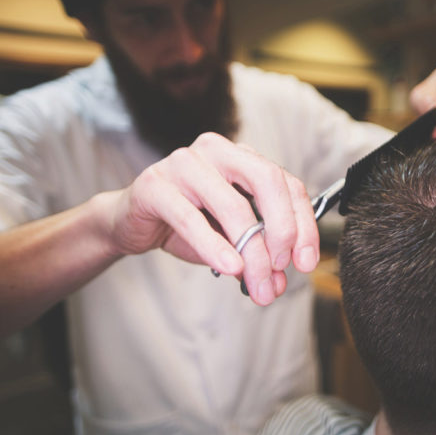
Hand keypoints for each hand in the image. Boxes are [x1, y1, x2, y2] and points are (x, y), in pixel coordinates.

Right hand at [98, 132, 319, 305]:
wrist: (129, 223)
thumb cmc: (185, 225)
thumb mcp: (230, 241)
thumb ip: (257, 256)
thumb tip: (278, 282)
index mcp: (242, 158)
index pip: (287, 184)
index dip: (303, 224)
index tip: (306, 262)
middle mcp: (218, 151)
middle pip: (267, 182)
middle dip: (283, 229)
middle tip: (282, 268)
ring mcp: (185, 163)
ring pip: (232, 205)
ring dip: (250, 251)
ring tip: (257, 283)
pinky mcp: (155, 184)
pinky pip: (191, 218)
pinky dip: (214, 246)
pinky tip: (230, 267)